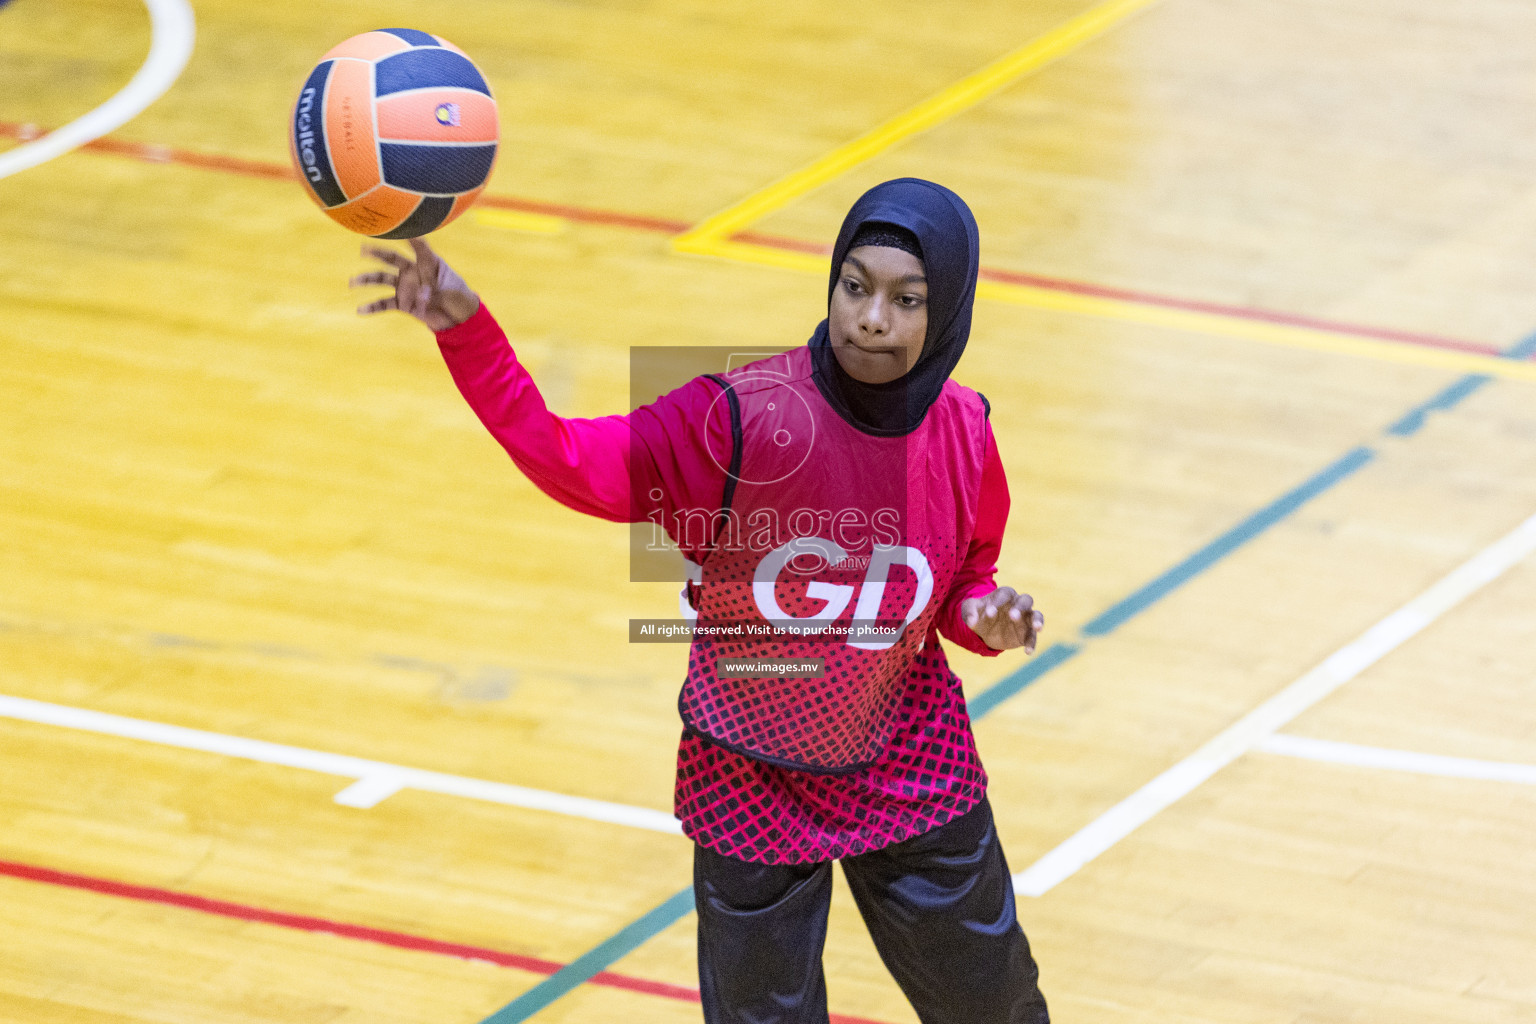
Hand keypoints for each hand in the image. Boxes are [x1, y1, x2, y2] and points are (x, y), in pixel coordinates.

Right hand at [350, 237, 479, 330]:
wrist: (458, 318)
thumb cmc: (459, 296)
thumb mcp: (452, 291)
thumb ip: (436, 290)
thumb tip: (421, 294)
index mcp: (429, 262)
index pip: (419, 245)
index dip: (410, 236)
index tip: (398, 227)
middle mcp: (413, 271)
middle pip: (392, 258)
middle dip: (377, 253)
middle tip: (363, 248)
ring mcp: (406, 286)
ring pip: (383, 279)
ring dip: (368, 279)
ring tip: (353, 281)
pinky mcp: (403, 303)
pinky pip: (385, 304)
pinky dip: (373, 307)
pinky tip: (360, 310)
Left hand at [961, 586, 1043, 652]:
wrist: (985, 629)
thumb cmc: (979, 613)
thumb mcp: (969, 610)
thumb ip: (969, 612)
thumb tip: (971, 621)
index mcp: (1004, 595)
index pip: (1005, 594)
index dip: (998, 602)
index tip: (989, 613)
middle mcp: (1017, 604)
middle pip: (1025, 600)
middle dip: (1020, 607)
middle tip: (1013, 616)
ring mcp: (1024, 618)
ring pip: (1037, 615)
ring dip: (1038, 621)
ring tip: (1037, 628)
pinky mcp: (1026, 633)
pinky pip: (1033, 636)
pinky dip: (1032, 643)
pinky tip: (1028, 652)